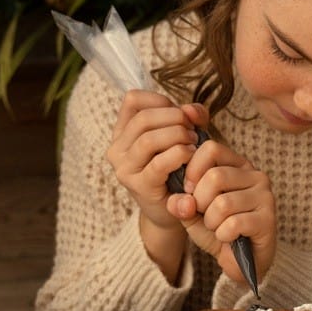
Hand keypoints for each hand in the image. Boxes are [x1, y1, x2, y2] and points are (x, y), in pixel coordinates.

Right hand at [107, 90, 207, 229]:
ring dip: (177, 135)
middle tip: (193, 128)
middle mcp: (117, 149)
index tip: (182, 112)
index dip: (161, 100)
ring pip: (148, 139)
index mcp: (122, 132)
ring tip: (194, 141)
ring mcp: (124, 168)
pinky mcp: (138, 186)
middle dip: (174, 118)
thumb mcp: (183, 137)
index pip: (133, 100)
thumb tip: (192, 109)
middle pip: (143, 118)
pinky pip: (158, 163)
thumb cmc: (178, 169)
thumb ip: (190, 117)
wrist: (173, 210)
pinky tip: (191, 155)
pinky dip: (179, 154)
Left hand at [167, 137, 276, 285]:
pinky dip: (223, 235)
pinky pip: (233, 224)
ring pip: (223, 203)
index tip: (189, 191)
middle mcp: (256, 176)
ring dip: (212, 222)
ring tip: (218, 228)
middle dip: (200, 202)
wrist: (241, 261)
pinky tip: (229, 238)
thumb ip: (180, 203)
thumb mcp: (191, 213)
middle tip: (205, 216)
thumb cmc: (218, 230)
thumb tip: (183, 200)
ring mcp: (265, 197)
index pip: (211, 149)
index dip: (192, 171)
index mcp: (237, 165)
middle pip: (215, 177)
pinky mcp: (268, 219)